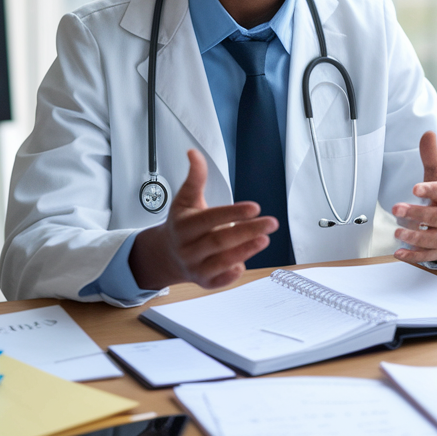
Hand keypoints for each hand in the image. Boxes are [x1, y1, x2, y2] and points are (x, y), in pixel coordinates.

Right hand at [131, 149, 278, 290]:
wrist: (166, 254)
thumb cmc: (182, 224)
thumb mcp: (186, 199)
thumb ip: (195, 178)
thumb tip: (194, 153)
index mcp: (184, 226)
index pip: (210, 219)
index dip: (233, 213)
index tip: (255, 207)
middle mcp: (188, 248)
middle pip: (220, 241)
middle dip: (248, 232)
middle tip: (271, 223)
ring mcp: (195, 267)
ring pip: (222, 262)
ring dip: (246, 251)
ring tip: (265, 239)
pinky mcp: (203, 282)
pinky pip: (221, 281)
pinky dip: (233, 273)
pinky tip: (244, 263)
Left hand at [391, 131, 436, 263]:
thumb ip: (431, 159)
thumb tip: (428, 133)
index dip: (432, 189)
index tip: (416, 187)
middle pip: (436, 216)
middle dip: (417, 213)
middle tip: (397, 208)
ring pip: (431, 238)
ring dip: (414, 235)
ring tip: (397, 232)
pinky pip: (425, 255)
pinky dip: (412, 255)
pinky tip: (399, 253)